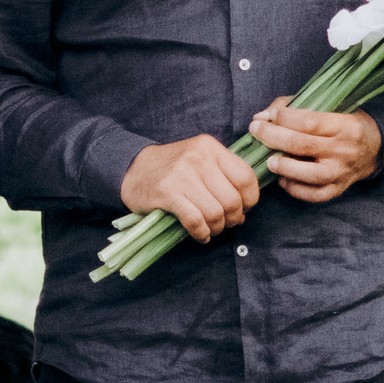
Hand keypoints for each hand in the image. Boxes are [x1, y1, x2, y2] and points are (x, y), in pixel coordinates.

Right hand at [123, 135, 260, 241]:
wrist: (133, 169)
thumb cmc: (172, 167)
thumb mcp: (200, 157)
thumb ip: (224, 174)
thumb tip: (245, 207)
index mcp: (210, 147)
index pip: (246, 177)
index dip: (250, 200)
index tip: (244, 208)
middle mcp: (198, 158)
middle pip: (232, 199)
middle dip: (233, 218)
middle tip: (226, 223)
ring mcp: (182, 175)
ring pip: (215, 212)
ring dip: (217, 228)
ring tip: (212, 229)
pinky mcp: (167, 193)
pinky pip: (195, 221)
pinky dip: (201, 233)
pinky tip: (200, 235)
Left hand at [249, 98, 380, 203]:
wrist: (375, 147)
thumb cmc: (345, 123)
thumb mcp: (330, 106)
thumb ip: (295, 107)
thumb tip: (263, 116)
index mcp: (345, 126)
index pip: (309, 122)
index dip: (284, 118)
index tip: (269, 115)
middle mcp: (344, 150)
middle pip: (303, 145)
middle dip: (273, 137)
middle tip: (256, 130)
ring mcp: (342, 172)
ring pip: (309, 175)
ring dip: (284, 167)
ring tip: (269, 160)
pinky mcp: (339, 188)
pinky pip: (315, 195)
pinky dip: (295, 189)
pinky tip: (283, 179)